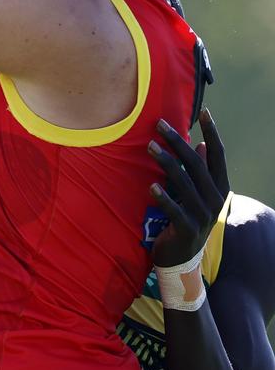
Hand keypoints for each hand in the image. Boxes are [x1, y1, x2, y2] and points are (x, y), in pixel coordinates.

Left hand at [149, 109, 230, 267]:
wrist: (181, 258)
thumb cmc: (186, 219)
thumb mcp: (196, 195)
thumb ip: (200, 172)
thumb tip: (201, 144)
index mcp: (219, 188)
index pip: (219, 155)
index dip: (213, 132)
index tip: (205, 111)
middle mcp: (215, 200)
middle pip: (197, 164)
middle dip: (177, 142)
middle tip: (159, 124)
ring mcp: (203, 216)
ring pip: (185, 183)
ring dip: (166, 163)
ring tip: (150, 146)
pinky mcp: (187, 230)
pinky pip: (175, 211)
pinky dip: (163, 198)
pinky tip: (151, 186)